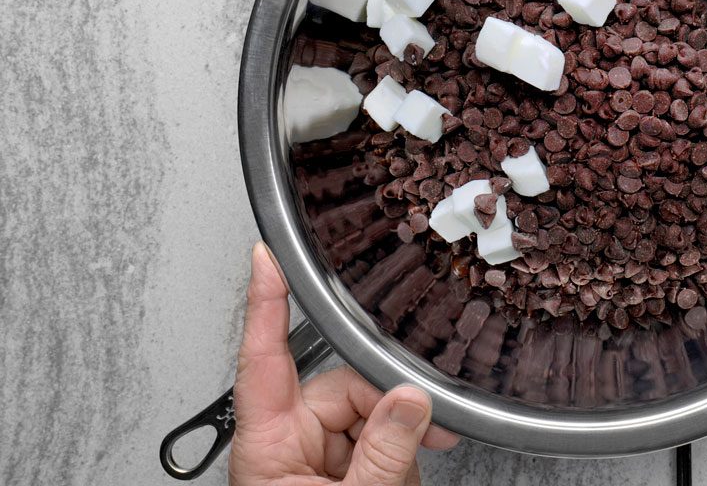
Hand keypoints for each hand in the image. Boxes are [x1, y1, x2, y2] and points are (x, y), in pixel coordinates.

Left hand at [228, 243, 458, 485]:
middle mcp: (288, 442)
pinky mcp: (340, 471)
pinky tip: (404, 474)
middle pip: (344, 385)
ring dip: (399, 441)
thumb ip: (383, 454)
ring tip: (408, 470)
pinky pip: (378, 439)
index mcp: (267, 445)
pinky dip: (400, 454)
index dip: (266, 303)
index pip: (263, 359)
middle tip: (427, 431)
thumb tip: (409, 401)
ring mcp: (314, 457)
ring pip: (370, 411)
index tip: (267, 258)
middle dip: (390, 404)